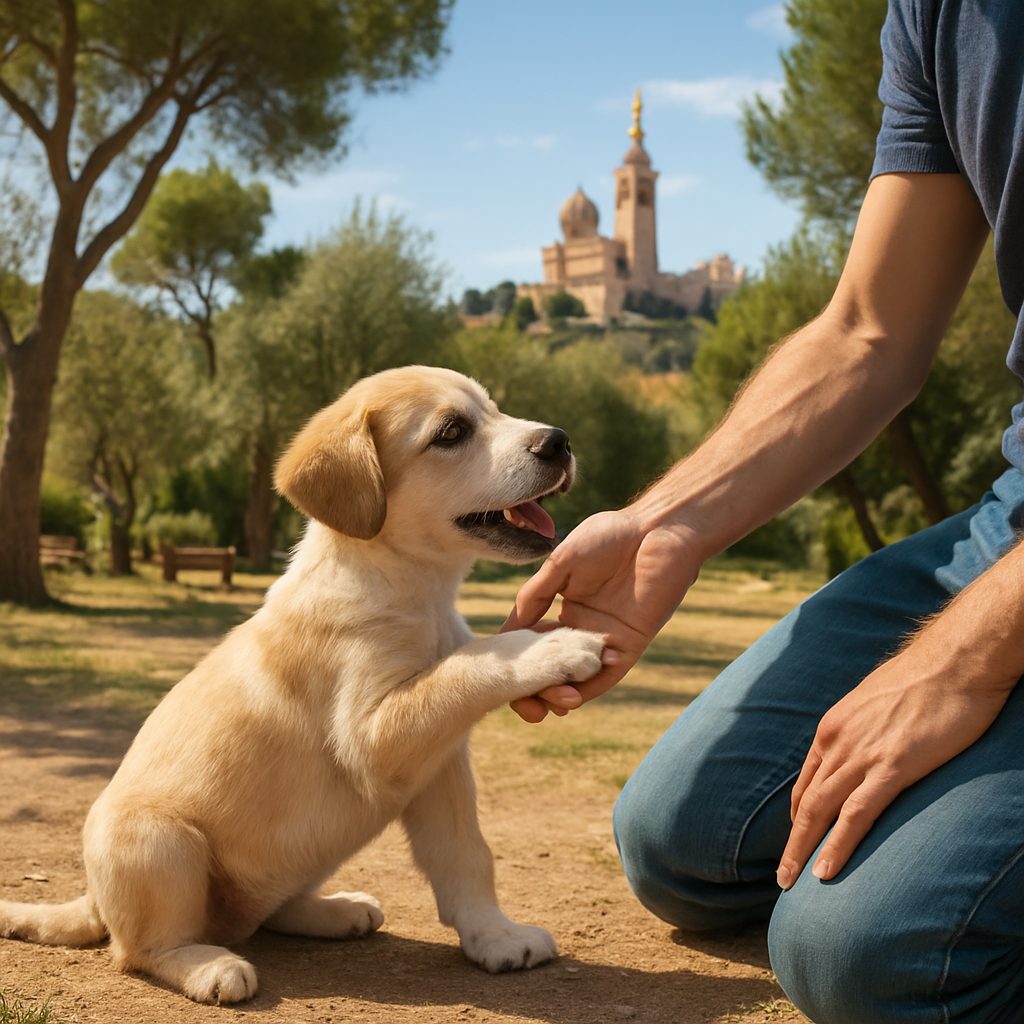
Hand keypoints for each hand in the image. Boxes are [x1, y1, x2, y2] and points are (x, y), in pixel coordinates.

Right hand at [502, 509, 700, 721]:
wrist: (659, 529)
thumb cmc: (609, 535)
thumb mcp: (561, 562)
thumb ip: (535, 595)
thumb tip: (509, 630)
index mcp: (562, 608)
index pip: (532, 643)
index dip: (515, 663)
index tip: (498, 680)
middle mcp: (581, 629)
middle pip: (552, 667)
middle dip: (535, 690)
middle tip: (525, 708)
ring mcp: (605, 640)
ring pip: (577, 678)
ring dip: (559, 694)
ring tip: (546, 706)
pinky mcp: (630, 645)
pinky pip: (606, 676)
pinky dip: (588, 688)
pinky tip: (572, 697)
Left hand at [777, 644, 1015, 888]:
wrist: (955, 660)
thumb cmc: (926, 678)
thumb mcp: (879, 702)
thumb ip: (865, 728)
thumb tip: (869, 743)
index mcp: (834, 727)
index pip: (809, 779)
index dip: (799, 812)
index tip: (797, 836)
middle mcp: (837, 741)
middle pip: (805, 801)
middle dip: (792, 841)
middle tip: (782, 875)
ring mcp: (862, 755)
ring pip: (821, 812)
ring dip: (803, 851)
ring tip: (792, 883)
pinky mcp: (892, 767)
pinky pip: (856, 815)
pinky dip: (837, 846)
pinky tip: (825, 872)